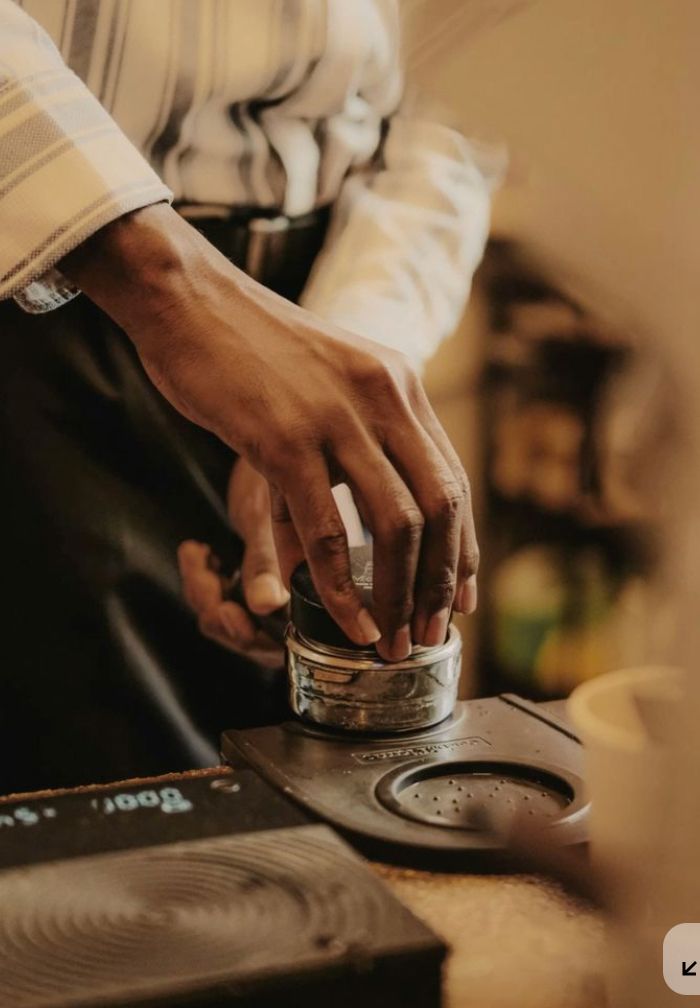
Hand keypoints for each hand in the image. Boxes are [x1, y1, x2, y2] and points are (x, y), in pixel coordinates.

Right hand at [61, 204, 477, 660]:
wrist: (188, 299)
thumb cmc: (252, 347)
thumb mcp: (330, 375)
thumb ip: (361, 427)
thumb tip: (380, 485)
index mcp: (399, 383)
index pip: (452, 478)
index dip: (461, 546)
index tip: (462, 595)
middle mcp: (382, 396)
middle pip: (439, 506)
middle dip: (441, 581)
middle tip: (432, 632)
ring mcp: (335, 417)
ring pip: (394, 524)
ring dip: (399, 594)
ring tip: (393, 641)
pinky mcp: (284, 441)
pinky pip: (326, 531)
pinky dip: (342, 588)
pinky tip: (348, 621)